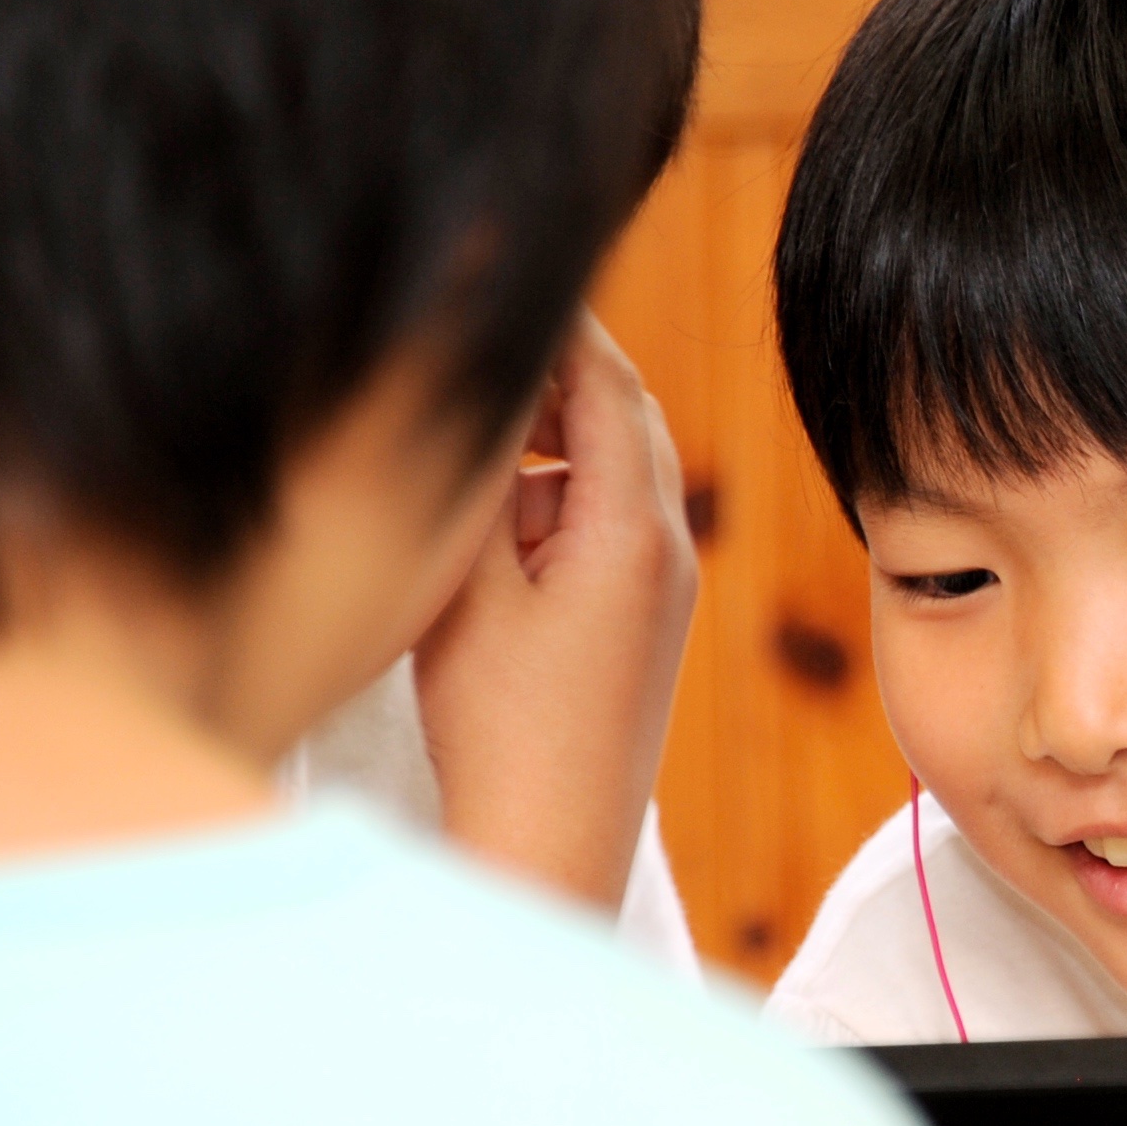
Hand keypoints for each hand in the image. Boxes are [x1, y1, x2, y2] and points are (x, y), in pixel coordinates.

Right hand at [411, 316, 695, 911]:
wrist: (548, 849)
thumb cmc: (500, 728)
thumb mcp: (467, 582)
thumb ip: (478, 473)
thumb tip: (477, 388)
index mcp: (633, 525)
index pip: (602, 377)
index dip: (549, 321)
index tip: (490, 276)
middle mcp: (666, 549)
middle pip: (615, 416)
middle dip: (545, 377)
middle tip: (466, 351)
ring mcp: (660, 591)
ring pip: (603, 474)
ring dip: (539, 450)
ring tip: (460, 453)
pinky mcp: (639, 629)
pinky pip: (598, 529)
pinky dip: (545, 507)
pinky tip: (482, 539)